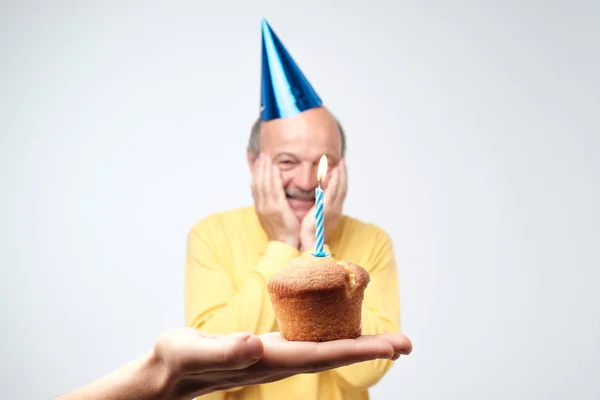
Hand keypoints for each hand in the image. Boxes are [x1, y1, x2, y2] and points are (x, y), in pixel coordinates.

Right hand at [155, 329, 411, 398]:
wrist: (169, 375)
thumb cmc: (177, 362)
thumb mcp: (192, 351)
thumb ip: (222, 351)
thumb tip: (254, 343)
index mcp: (268, 360)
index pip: (322, 354)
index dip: (359, 349)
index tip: (392, 346)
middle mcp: (279, 361)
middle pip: (333, 355)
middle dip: (370, 349)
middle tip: (406, 343)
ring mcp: (276, 357)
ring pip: (325, 350)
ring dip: (357, 344)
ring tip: (386, 339)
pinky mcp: (269, 350)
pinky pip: (309, 342)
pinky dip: (332, 336)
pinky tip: (340, 329)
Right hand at [251, 153, 298, 248]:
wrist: (285, 244)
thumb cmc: (283, 232)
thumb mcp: (273, 217)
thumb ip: (271, 205)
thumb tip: (271, 196)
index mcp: (260, 208)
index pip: (255, 187)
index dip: (256, 174)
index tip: (259, 163)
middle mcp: (261, 206)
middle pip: (257, 182)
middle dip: (259, 168)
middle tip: (262, 155)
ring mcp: (268, 207)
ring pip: (263, 184)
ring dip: (265, 169)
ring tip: (267, 158)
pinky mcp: (277, 208)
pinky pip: (274, 189)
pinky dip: (273, 178)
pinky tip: (275, 168)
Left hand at [300, 159, 347, 251]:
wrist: (309, 244)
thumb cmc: (310, 234)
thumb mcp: (316, 219)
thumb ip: (318, 208)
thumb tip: (315, 201)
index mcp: (333, 211)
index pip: (339, 192)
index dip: (341, 180)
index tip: (339, 169)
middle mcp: (336, 209)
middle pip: (343, 188)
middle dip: (343, 174)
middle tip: (342, 162)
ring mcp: (333, 209)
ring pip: (340, 188)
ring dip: (341, 174)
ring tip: (340, 163)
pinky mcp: (326, 209)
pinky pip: (333, 192)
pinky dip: (335, 181)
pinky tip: (334, 172)